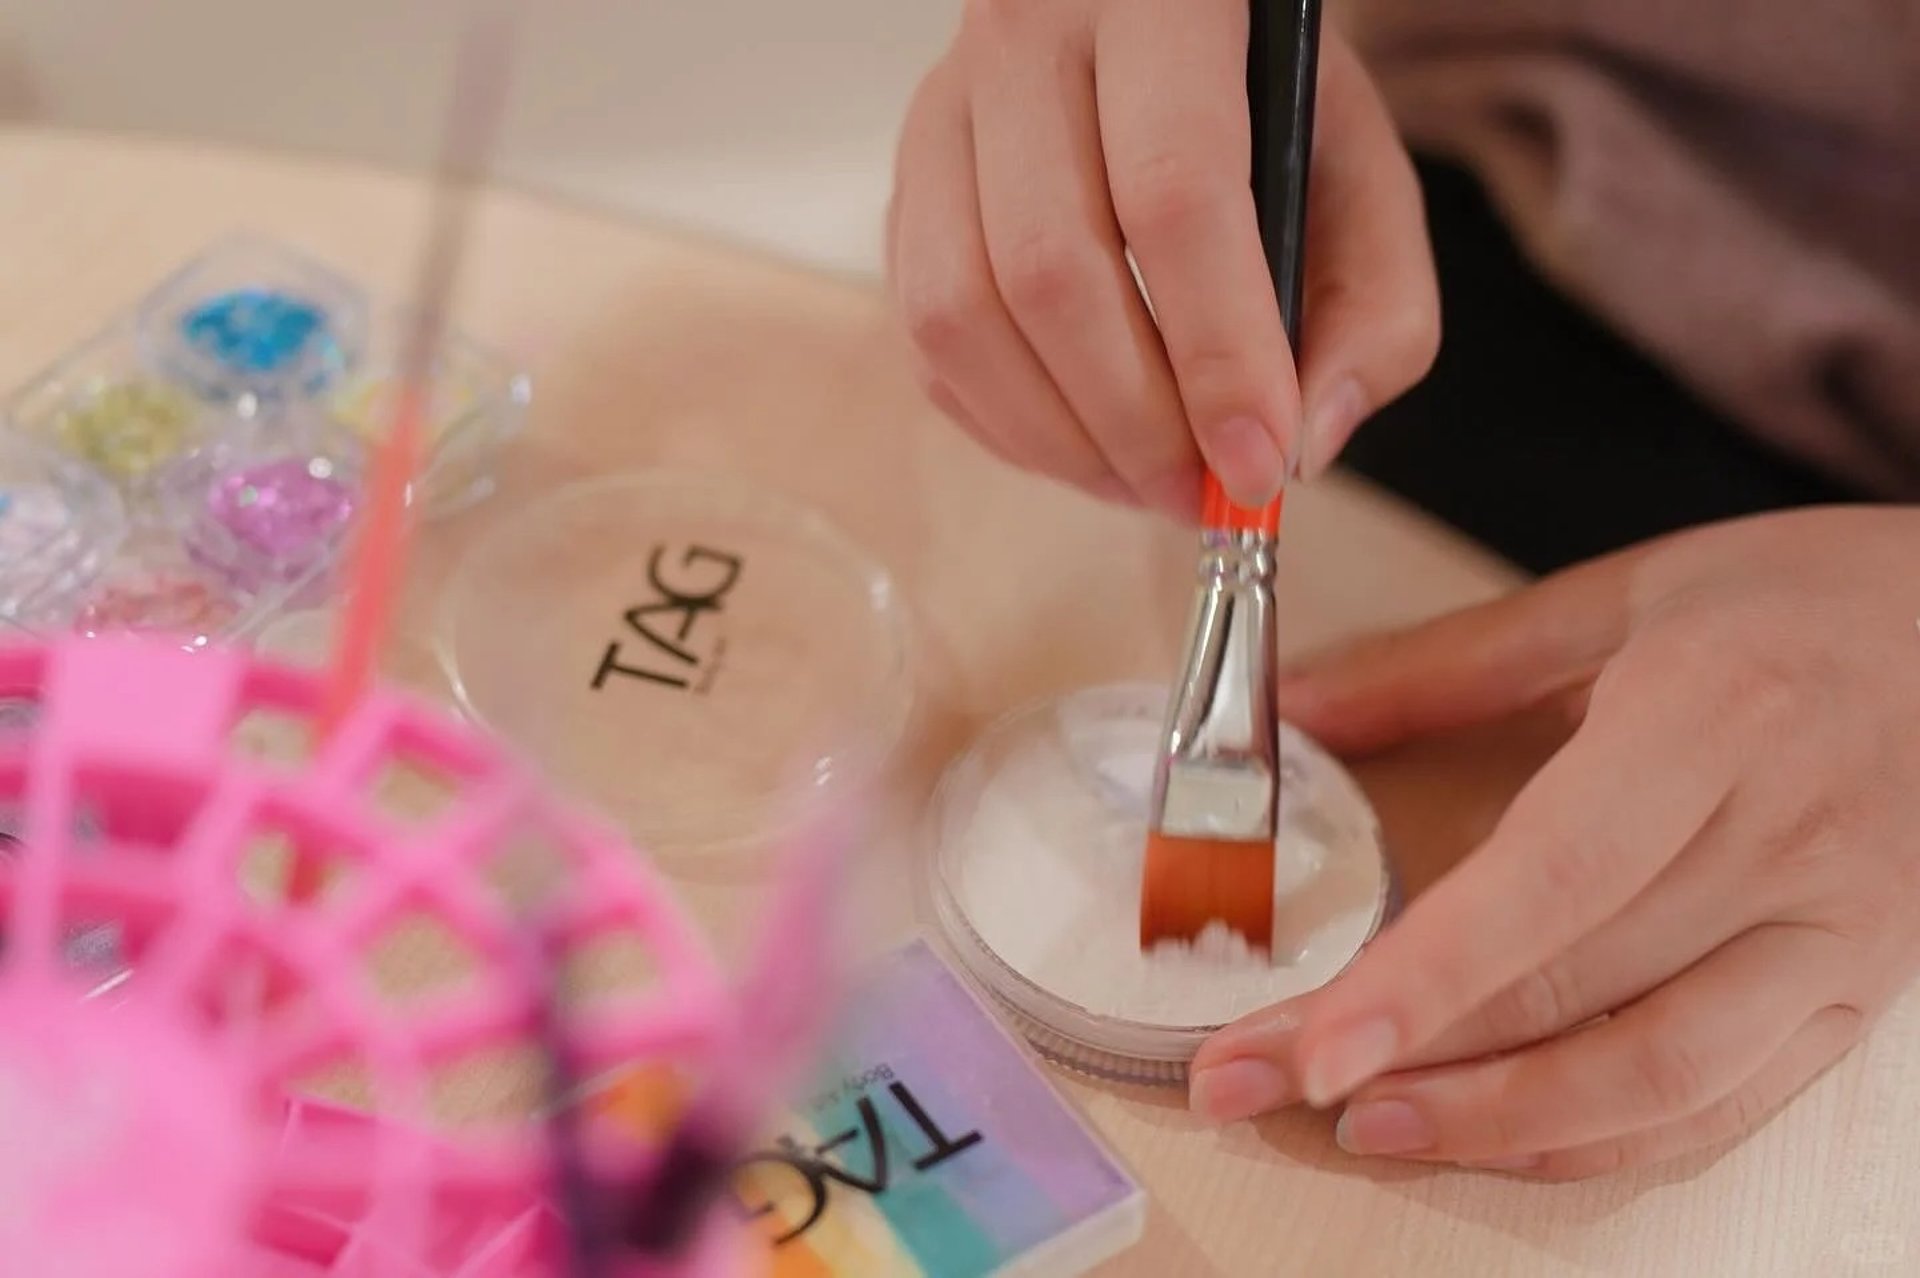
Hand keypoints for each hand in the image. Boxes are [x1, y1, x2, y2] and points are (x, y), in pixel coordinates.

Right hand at [886, 0, 1437, 518]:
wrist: (1158, 37)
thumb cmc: (1266, 107)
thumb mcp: (1364, 176)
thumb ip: (1377, 311)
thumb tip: (1302, 443)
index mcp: (1163, 3)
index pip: (1173, 192)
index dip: (1215, 354)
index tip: (1257, 465)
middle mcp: (1025, 38)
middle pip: (1049, 270)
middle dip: (1133, 421)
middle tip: (1200, 495)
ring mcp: (941, 114)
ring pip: (960, 314)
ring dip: (1058, 438)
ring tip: (1143, 482)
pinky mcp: (903, 190)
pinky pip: (924, 339)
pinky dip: (1005, 423)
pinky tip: (1084, 442)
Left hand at [1190, 507, 1919, 1178]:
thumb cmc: (1809, 600)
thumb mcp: (1631, 591)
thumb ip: (1453, 661)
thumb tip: (1300, 708)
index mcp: (1714, 720)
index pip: (1555, 880)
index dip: (1429, 978)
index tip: (1310, 1046)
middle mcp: (1784, 846)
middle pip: (1576, 991)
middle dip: (1403, 1059)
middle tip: (1248, 1082)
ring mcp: (1834, 939)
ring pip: (1654, 1077)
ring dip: (1496, 1124)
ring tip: (1360, 1130)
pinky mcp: (1855, 997)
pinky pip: (1723, 1101)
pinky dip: (1600, 1139)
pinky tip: (1495, 1138)